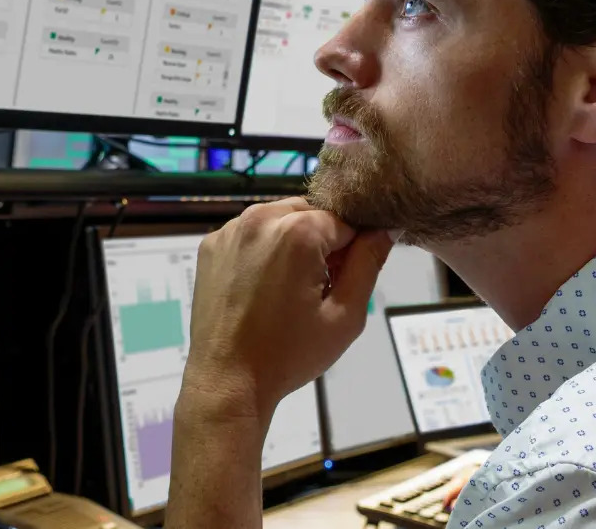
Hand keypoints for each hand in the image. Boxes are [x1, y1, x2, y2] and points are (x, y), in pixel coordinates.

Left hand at [182, 197, 394, 421]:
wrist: (226, 381)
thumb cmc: (289, 354)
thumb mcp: (345, 315)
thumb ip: (369, 264)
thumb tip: (385, 228)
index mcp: (298, 231)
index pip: (346, 222)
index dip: (353, 251)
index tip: (344, 282)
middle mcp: (260, 218)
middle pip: (311, 214)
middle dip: (322, 243)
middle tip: (317, 289)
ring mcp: (229, 230)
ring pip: (279, 219)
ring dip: (292, 242)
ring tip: (289, 290)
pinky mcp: (210, 246)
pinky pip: (250, 234)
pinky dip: (262, 249)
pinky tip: (261, 288)